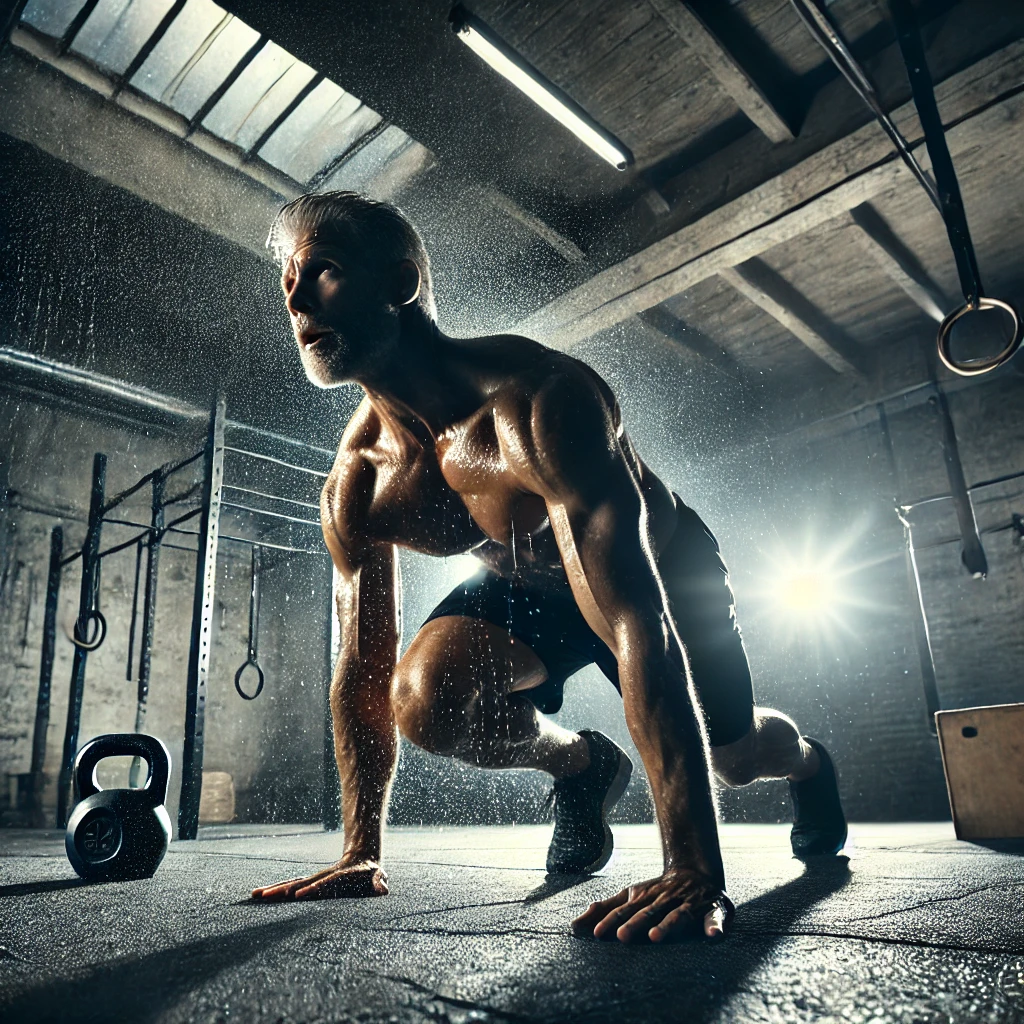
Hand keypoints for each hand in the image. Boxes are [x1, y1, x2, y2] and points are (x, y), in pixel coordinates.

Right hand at [251, 857, 387, 900]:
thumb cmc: (372, 873)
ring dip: (275, 890)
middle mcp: (322, 878)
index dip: (312, 888)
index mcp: (339, 878)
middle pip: (301, 883)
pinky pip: (292, 887)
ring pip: (293, 884)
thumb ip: (379, 881)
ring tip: (256, 895)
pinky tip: (261, 895)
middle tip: (265, 896)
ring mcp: (314, 880)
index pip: (325, 883)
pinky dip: (277, 891)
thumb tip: (382, 889)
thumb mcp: (378, 876)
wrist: (361, 856)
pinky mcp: (310, 884)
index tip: (298, 895)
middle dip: (284, 889)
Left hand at [571, 868, 732, 942]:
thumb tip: (574, 926)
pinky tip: (713, 937)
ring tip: (656, 937)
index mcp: (646, 898)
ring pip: (678, 916)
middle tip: (622, 936)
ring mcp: (689, 905)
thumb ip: (606, 909)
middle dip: (635, 924)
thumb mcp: (631, 895)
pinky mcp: (714, 910)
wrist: (696, 871)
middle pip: (648, 913)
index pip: (626, 910)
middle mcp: (665, 901)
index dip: (612, 920)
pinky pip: (716, 918)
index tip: (596, 933)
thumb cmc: (658, 892)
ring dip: (667, 926)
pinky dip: (715, 927)